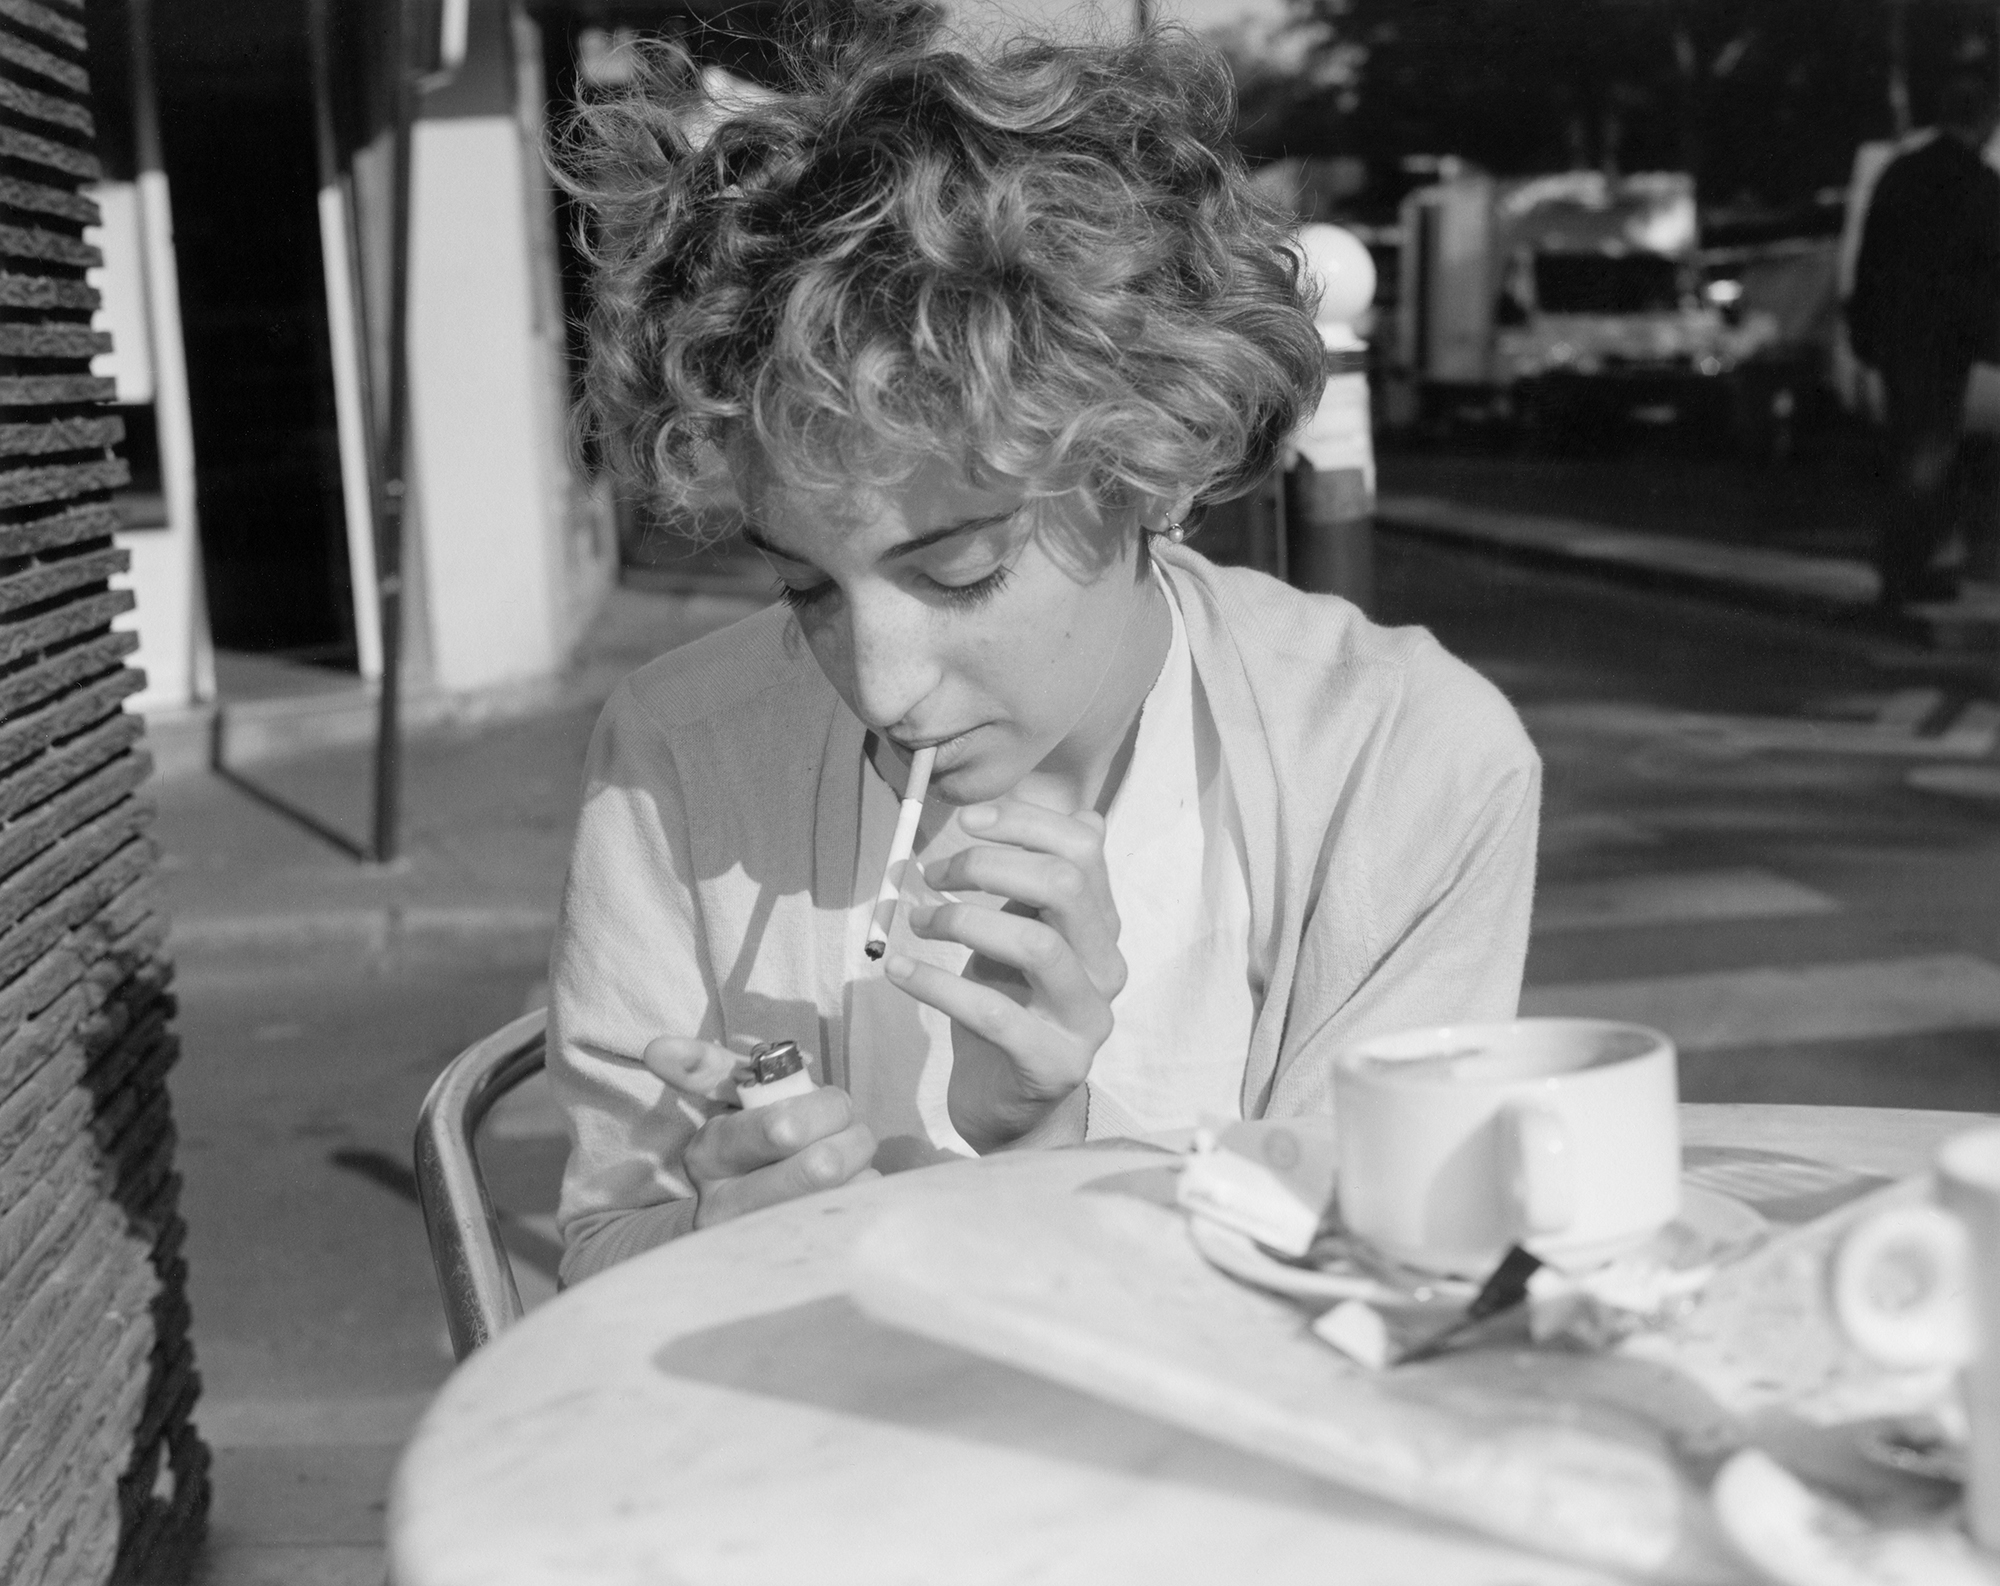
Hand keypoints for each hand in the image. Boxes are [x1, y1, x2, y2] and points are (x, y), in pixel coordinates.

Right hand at [641, 1036, 877, 1228]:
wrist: (748, 1217)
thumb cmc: (749, 1140)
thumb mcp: (724, 1100)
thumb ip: (701, 1067)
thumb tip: (658, 1048)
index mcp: (707, 1155)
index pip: (779, 1129)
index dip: (821, 1110)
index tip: (833, 1104)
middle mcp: (726, 1208)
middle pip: (819, 1167)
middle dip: (850, 1137)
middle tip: (850, 1129)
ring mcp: (763, 1242)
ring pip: (843, 1192)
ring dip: (859, 1164)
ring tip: (848, 1156)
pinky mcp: (801, 1259)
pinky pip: (857, 1216)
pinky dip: (864, 1192)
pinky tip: (848, 1189)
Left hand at [883, 798, 1125, 1152]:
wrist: (1017, 1109)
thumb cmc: (1014, 1008)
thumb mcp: (1029, 935)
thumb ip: (1046, 883)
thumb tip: (1086, 813)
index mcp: (1102, 926)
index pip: (1084, 849)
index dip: (1025, 822)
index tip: (966, 822)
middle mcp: (1107, 967)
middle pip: (1064, 887)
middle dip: (988, 865)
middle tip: (933, 873)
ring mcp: (1086, 1019)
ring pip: (1036, 944)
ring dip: (962, 919)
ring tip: (915, 920)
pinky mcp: (1052, 1063)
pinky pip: (990, 1013)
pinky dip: (934, 983)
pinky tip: (896, 970)